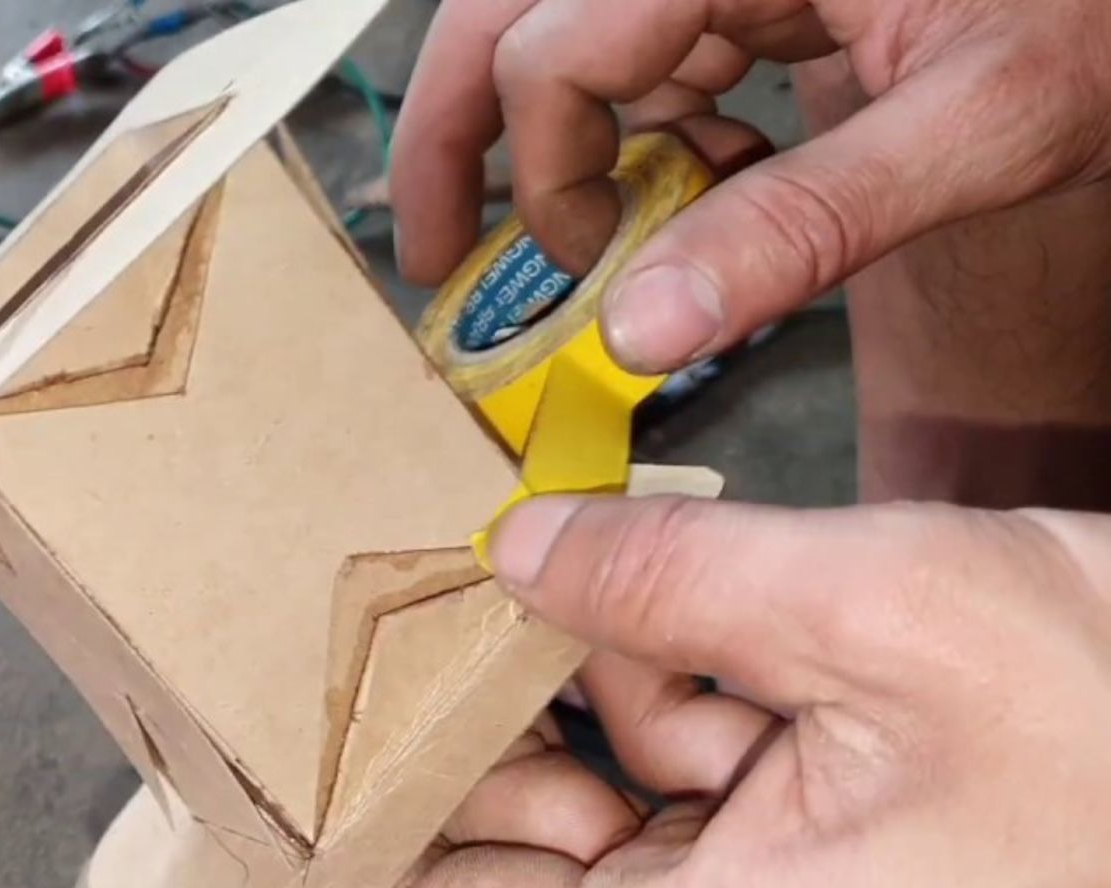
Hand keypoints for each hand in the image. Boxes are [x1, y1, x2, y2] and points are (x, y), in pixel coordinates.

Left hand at [366, 493, 1110, 887]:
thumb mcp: (883, 609)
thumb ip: (670, 578)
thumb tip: (523, 545)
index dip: (368, 804)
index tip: (325, 682)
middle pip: (529, 839)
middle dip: (513, 694)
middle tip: (489, 551)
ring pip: (642, 790)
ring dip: (645, 671)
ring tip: (685, 560)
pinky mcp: (867, 887)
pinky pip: (742, 784)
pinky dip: (734, 687)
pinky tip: (773, 598)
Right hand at [390, 0, 1110, 371]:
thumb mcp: (980, 124)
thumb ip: (805, 224)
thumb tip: (643, 332)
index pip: (552, 50)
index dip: (544, 179)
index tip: (578, 283)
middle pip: (513, 20)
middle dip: (462, 138)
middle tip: (430, 254)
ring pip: (572, 41)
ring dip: (570, 145)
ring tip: (611, 236)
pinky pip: (652, 48)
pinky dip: (651, 127)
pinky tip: (704, 178)